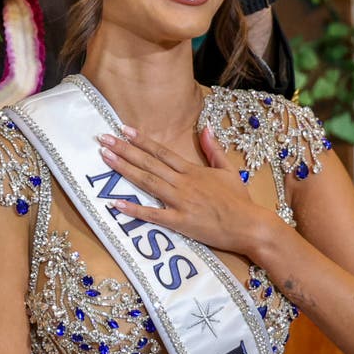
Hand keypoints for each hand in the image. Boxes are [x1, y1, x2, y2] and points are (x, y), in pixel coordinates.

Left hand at [97, 126, 279, 254]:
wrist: (250, 225)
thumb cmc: (239, 200)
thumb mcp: (228, 170)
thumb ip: (214, 149)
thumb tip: (206, 128)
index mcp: (193, 171)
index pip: (162, 152)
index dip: (141, 140)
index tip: (123, 129)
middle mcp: (183, 183)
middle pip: (149, 163)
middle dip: (124, 150)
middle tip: (103, 139)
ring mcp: (181, 202)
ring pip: (148, 182)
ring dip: (125, 169)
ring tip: (106, 158)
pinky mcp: (181, 222)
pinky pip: (154, 215)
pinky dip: (135, 210)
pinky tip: (116, 204)